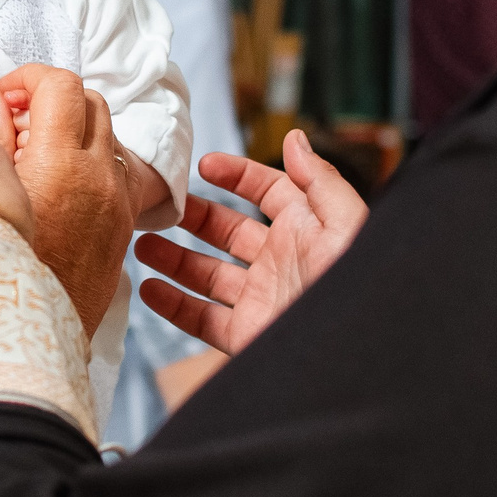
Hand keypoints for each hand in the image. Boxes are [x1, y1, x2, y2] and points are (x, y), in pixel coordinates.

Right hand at [0, 65, 135, 337]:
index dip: (27, 78)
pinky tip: (57, 184)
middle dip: (50, 99)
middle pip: (88, 101)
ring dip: (73, 128)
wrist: (26, 336)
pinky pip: (116, 170)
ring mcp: (116, 201)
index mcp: (59, 163)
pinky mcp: (123, 224)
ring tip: (34, 155)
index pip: (59, 84)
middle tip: (14, 121)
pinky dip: (90, 161)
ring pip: (107, 134)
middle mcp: (98, 176)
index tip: (3, 96)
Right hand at [133, 129, 366, 356]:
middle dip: (194, 216)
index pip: (268, 191)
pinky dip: (172, 305)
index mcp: (307, 230)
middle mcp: (281, 262)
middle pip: (229, 231)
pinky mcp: (246, 336)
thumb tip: (293, 138)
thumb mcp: (346, 224)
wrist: (350, 358)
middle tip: (159, 206)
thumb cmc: (356, 288)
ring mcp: (261, 299)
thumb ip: (319, 180)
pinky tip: (148, 289)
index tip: (202, 166)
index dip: (237, 175)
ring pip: (208, 273)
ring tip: (141, 243)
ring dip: (173, 258)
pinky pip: (202, 319)